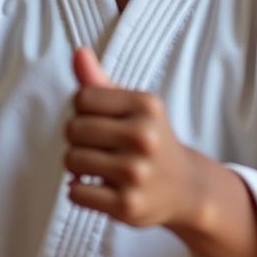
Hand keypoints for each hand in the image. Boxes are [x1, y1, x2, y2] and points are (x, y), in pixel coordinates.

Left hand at [65, 47, 206, 229]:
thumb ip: (101, 83)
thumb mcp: (136, 109)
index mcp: (147, 106)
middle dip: (80, 139)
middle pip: (73, 128)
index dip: (85, 111)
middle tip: (103, 147)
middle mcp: (144, 136)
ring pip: (71, 160)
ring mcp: (136, 172)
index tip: (104, 121)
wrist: (185, 187)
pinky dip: (81, 190)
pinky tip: (101, 187)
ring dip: (79, 166)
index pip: (83, 98)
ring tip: (102, 167)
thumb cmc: (152, 141)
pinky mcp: (127, 204)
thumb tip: (79, 52)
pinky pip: (75, 192)